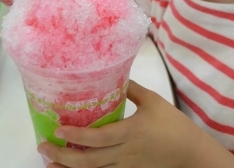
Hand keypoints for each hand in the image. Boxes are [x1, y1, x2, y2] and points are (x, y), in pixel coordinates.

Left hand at [37, 81, 233, 167]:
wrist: (190, 153)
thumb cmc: (173, 124)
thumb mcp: (154, 101)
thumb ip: (132, 89)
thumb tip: (114, 75)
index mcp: (131, 132)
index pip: (98, 138)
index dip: (76, 135)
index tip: (58, 129)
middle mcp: (125, 152)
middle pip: (89, 161)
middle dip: (63, 156)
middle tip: (43, 146)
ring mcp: (126, 166)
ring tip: (50, 162)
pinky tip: (74, 167)